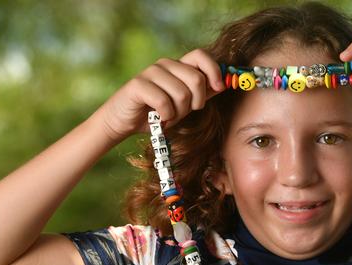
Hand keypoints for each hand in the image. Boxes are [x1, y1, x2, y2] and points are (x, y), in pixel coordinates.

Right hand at [96, 49, 224, 141]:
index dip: (214, 70)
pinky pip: (164, 101)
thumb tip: (227, 83)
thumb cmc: (157, 113)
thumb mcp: (185, 104)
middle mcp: (165, 64)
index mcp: (178, 66)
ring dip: (178, 112)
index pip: (201, 55)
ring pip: (182, 93)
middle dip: (196, 102)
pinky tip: (158, 117)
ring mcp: (151, 72)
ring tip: (167, 115)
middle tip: (184, 111)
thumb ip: (203, 92)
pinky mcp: (138, 84)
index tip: (219, 88)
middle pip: (196, 79)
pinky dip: (165, 115)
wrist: (124, 122)